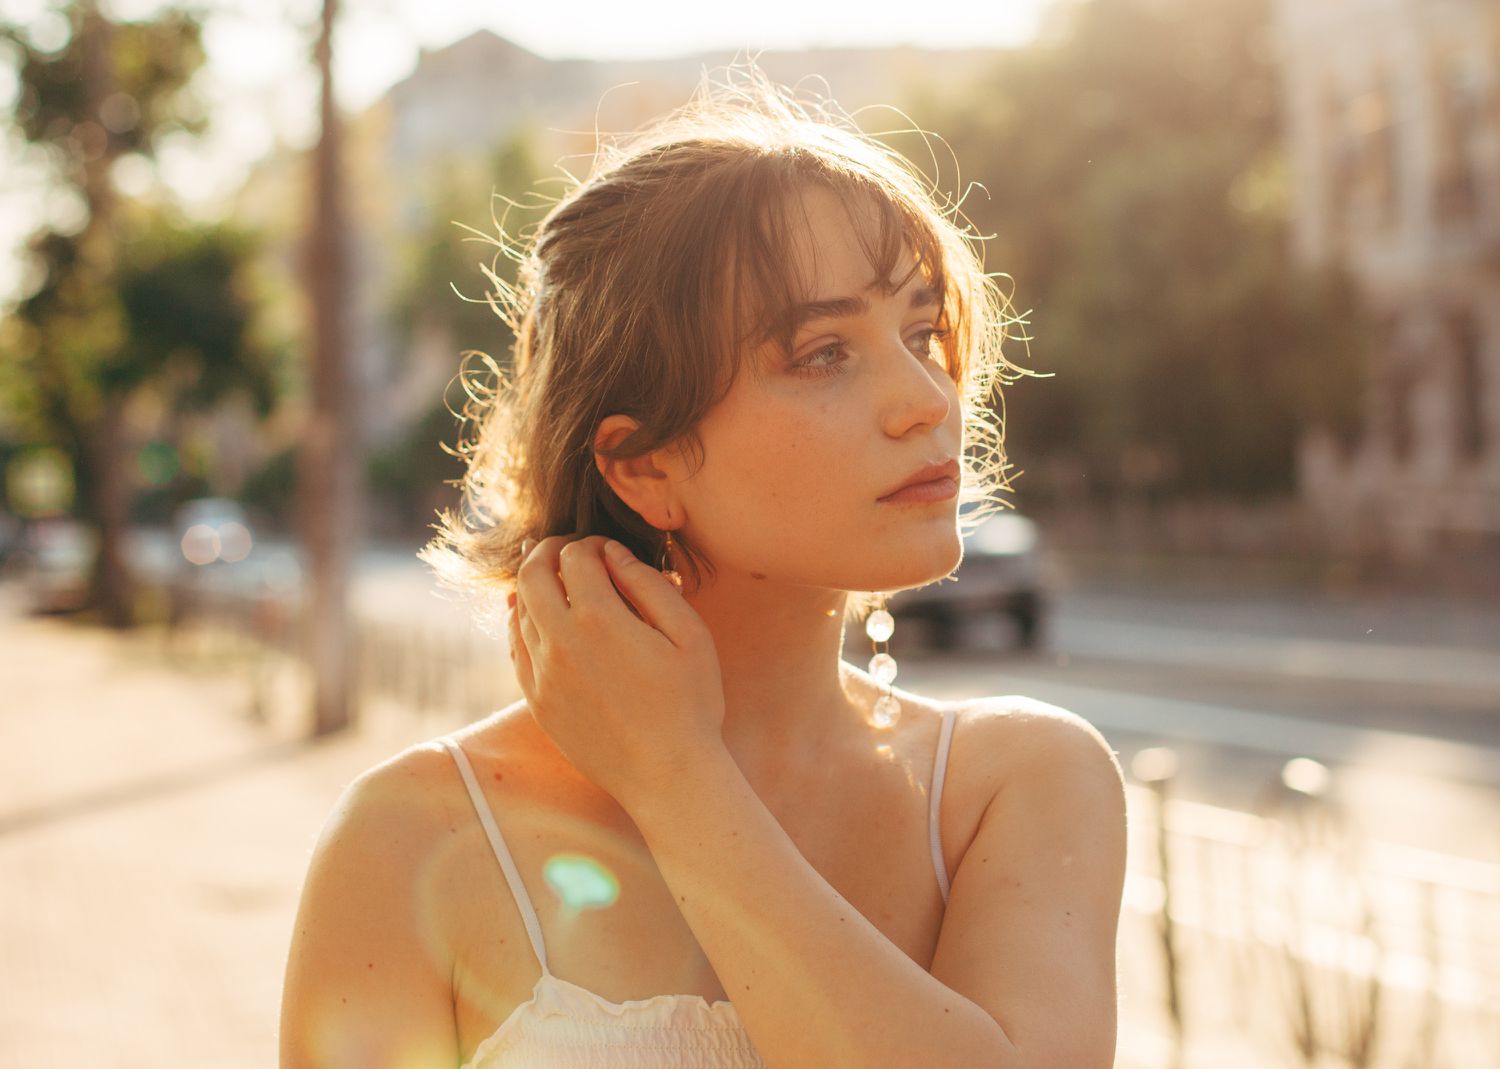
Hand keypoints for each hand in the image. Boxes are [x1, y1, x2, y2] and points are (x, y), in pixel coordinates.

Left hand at [507, 534, 727, 811]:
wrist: (666, 775)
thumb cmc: (691, 704)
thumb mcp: (690, 636)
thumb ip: (651, 586)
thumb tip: (614, 554)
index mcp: (600, 619)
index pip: (575, 557)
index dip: (591, 544)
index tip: (607, 551)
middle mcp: (560, 642)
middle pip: (532, 575)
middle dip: (548, 552)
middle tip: (567, 550)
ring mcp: (542, 674)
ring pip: (519, 610)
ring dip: (534, 586)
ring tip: (554, 578)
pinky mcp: (537, 701)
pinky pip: (516, 648)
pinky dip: (522, 623)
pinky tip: (538, 618)